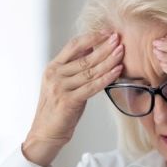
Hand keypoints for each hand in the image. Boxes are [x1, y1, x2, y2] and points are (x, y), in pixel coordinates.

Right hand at [23, 31, 123, 165]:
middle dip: (104, 47)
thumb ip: (75, 70)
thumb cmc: (58, 110)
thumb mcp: (64, 85)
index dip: (91, 37)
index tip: (108, 33)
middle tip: (119, 38)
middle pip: (84, 57)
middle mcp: (55, 74)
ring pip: (90, 71)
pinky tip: (117, 71)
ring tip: (121, 52)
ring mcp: (60, 87)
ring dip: (108, 60)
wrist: (46, 133)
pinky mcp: (68, 101)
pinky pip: (92, 87)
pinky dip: (106, 78)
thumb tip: (93, 52)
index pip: (73, 45)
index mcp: (53, 67)